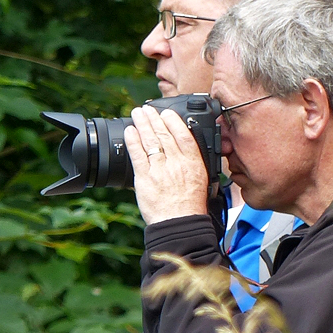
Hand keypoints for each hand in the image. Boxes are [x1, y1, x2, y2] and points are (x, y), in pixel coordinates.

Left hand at [124, 106, 209, 224]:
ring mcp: (160, 170)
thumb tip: (186, 150)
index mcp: (193, 163)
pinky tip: (130, 131)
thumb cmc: (191, 206)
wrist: (180, 223)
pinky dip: (133, 141)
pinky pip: (138, 155)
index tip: (166, 113)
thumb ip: (192, 163)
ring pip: (150, 141)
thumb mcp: (203, 180)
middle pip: (164, 135)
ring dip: (142, 124)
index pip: (183, 135)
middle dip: (153, 118)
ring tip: (137, 114)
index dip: (173, 121)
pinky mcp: (145, 178)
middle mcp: (177, 164)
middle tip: (146, 109)